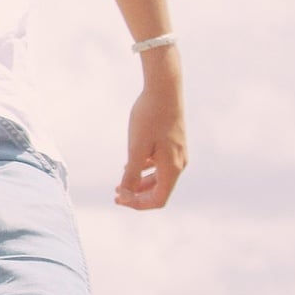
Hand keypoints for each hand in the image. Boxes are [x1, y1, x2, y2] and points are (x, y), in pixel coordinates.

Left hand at [114, 62, 185, 209]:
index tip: (119, 199)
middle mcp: (179, 163)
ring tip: (119, 183)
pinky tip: (129, 166)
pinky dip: (144, 170)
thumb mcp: (135, 148)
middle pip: (159, 191)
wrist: (164, 90)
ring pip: (159, 178)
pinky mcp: (173, 144)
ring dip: (139, 184)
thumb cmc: (149, 117)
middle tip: (115, 193)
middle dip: (137, 195)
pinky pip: (159, 165)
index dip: (138, 204)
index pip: (159, 200)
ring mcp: (178, 154)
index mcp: (172, 168)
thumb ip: (131, 173)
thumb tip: (125, 195)